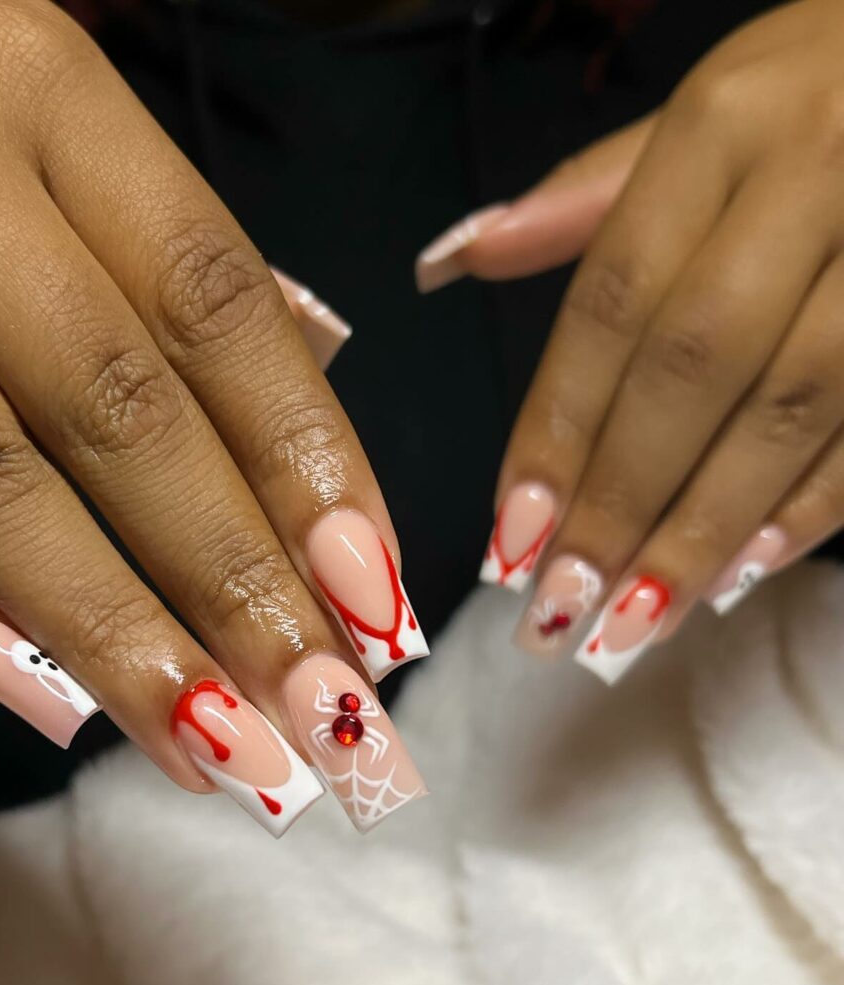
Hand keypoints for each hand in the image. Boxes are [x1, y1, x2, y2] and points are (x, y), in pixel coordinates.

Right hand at [0, 0, 425, 835]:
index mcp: (52, 102)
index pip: (217, 311)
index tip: (375, 597)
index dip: (308, 462)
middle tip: (323, 715)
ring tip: (205, 743)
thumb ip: (169, 244)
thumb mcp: (54, 109)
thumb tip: (315, 364)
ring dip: (106, 629)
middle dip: (234, 583)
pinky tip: (16, 686)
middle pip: (122, 413)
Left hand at [417, 0, 843, 681]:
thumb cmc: (809, 95)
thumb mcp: (698, 120)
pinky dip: (812, 505)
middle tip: (559, 605)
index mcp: (723, 123)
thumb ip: (579, 202)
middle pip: (692, 368)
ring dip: (704, 528)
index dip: (558, 425)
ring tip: (633, 617)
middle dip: (620, 499)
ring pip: (790, 408)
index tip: (510, 534)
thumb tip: (449, 259)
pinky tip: (741, 572)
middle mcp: (814, 174)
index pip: (613, 301)